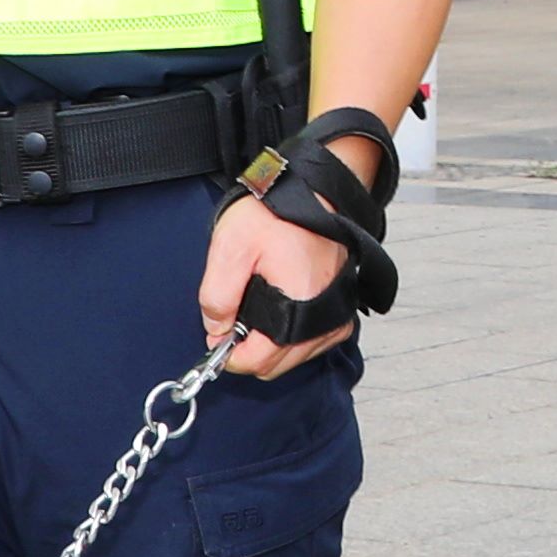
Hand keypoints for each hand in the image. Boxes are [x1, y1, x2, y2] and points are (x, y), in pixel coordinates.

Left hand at [194, 190, 355, 380]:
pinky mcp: (340, 310)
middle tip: (233, 318)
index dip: (230, 354)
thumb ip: (217, 296)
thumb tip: (216, 330)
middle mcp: (326, 318)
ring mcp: (336, 316)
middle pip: (276, 364)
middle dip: (249, 349)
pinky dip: (289, 336)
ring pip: (293, 357)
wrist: (313, 191)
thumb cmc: (277, 212)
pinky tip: (276, 311)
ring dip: (269, 343)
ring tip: (255, 307)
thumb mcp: (231, 248)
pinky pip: (310, 343)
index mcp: (300, 304)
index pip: (260, 360)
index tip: (218, 334)